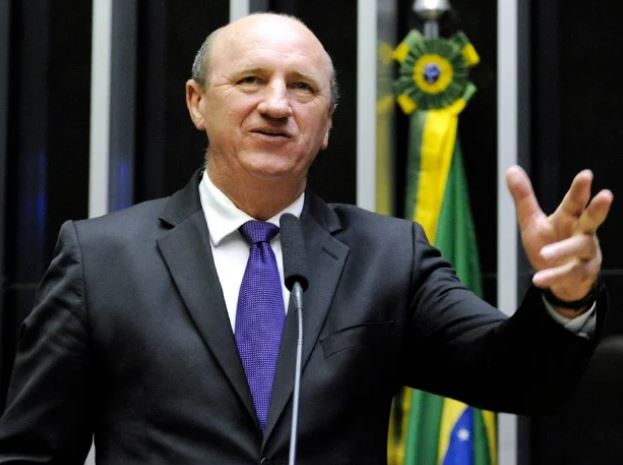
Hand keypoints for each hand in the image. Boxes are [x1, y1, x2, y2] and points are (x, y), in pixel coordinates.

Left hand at [505, 165, 612, 311]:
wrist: (562, 280)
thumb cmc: (550, 244)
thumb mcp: (532, 221)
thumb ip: (524, 198)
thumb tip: (511, 168)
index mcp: (569, 217)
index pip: (575, 201)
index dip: (580, 189)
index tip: (586, 175)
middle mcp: (582, 232)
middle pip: (592, 219)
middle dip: (598, 208)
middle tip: (606, 195)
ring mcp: (586, 253)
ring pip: (580, 247)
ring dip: (563, 249)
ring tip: (544, 253)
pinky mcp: (583, 273)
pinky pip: (569, 274)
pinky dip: (553, 276)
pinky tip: (538, 279)